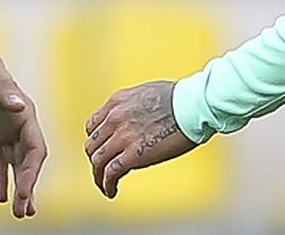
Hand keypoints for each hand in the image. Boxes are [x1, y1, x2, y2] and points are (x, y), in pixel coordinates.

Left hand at [0, 46, 46, 217]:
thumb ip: (4, 88)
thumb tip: (19, 106)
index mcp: (25, 112)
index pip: (36, 148)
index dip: (32, 170)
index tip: (25, 189)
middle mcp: (19, 125)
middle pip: (29, 162)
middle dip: (29, 187)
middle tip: (25, 211)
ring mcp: (4, 132)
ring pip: (16, 166)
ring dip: (20, 188)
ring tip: (20, 212)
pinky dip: (0, 180)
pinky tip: (1, 196)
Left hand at [84, 80, 197, 197]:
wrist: (192, 105)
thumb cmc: (179, 98)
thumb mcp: (145, 93)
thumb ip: (132, 106)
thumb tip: (134, 118)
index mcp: (117, 102)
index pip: (93, 125)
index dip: (96, 140)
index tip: (102, 149)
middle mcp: (114, 118)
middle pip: (92, 144)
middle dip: (96, 158)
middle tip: (103, 168)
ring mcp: (122, 136)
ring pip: (98, 160)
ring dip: (98, 175)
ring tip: (105, 184)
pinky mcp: (133, 155)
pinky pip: (110, 173)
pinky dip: (106, 184)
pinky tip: (111, 191)